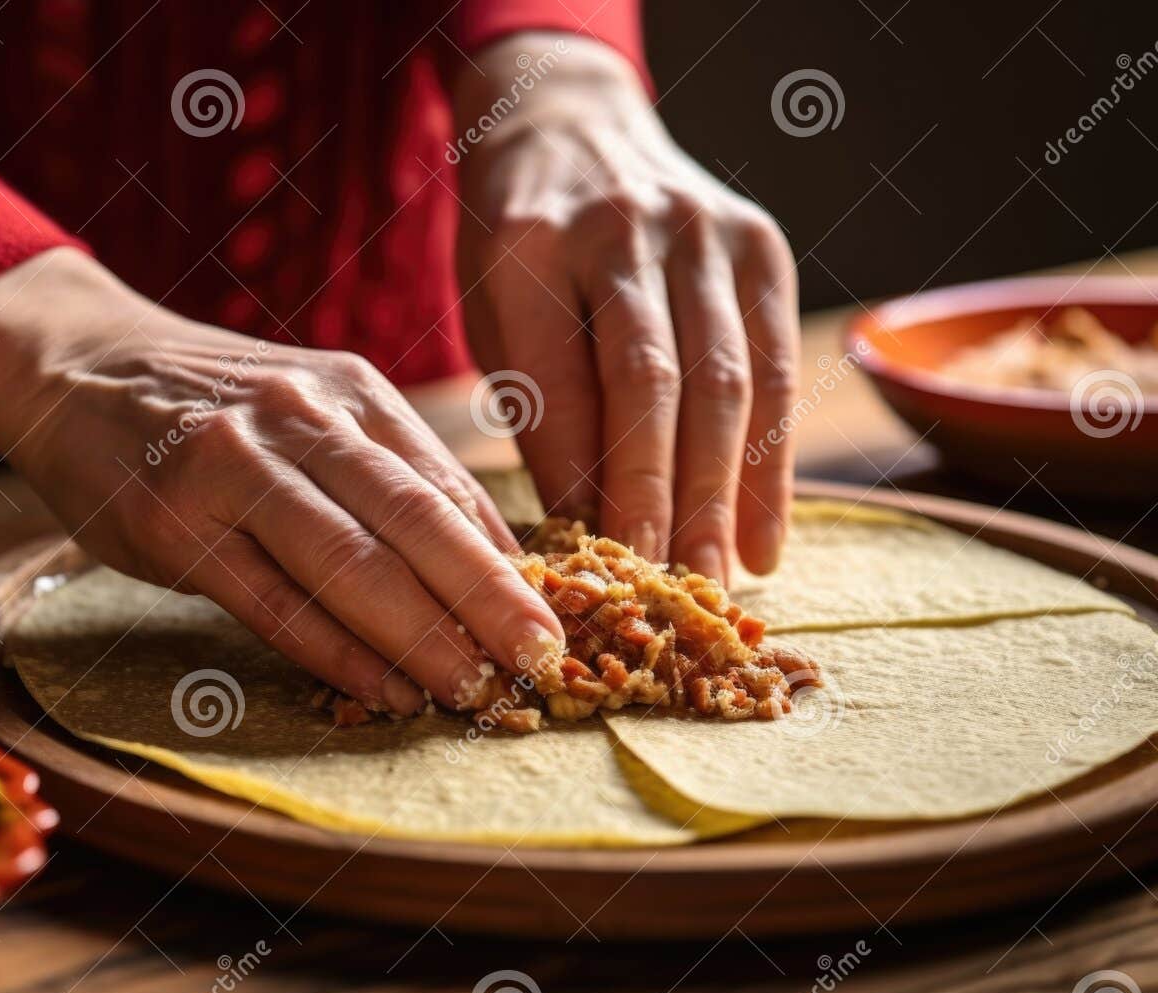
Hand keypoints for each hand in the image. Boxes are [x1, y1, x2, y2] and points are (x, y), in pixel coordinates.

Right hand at [0, 248, 563, 714]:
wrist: (76, 366)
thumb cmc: (212, 405)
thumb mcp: (313, 408)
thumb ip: (391, 473)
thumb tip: (491, 559)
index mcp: (350, 391)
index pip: (446, 487)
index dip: (505, 564)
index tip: (556, 625)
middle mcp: (299, 417)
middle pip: (412, 520)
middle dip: (487, 600)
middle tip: (540, 665)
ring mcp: (230, 466)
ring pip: (347, 561)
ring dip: (419, 636)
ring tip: (473, 692)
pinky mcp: (171, 522)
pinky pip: (268, 600)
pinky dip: (332, 650)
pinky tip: (381, 689)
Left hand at [454, 34, 799, 580]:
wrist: (571, 127)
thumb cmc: (521, 250)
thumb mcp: (495, 315)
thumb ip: (541, 406)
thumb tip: (585, 533)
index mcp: (533, 244)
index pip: (565, 382)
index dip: (579, 482)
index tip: (586, 565)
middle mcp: (626, 227)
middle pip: (656, 384)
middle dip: (662, 499)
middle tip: (662, 588)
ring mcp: (705, 229)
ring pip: (727, 380)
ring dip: (726, 494)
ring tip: (716, 580)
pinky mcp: (762, 244)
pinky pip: (775, 367)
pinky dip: (772, 463)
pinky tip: (763, 538)